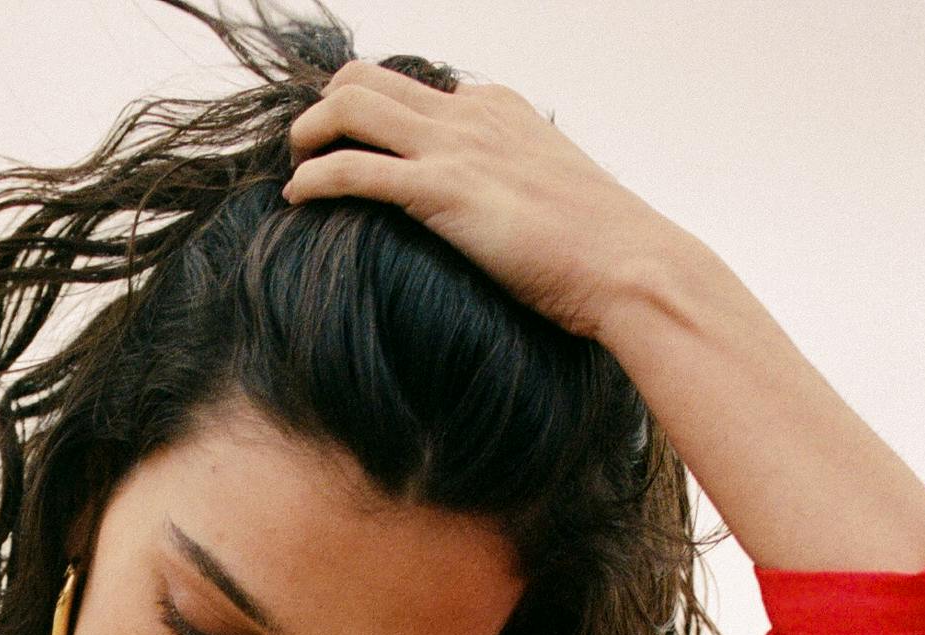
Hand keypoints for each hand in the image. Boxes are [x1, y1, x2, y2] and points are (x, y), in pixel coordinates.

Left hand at [282, 60, 671, 340]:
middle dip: (326, 107)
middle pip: (370, 79)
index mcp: (496, 109)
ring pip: (352, 105)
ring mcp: (457, 147)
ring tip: (294, 167)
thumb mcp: (548, 198)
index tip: (350, 148)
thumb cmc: (599, 251)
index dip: (372, 116)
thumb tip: (492, 218)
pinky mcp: (443, 191)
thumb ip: (509, 189)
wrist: (630, 266)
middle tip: (307, 150)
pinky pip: (354, 168)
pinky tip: (297, 201)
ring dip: (309, 132)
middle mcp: (471, 114)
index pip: (416, 89)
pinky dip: (315, 179)